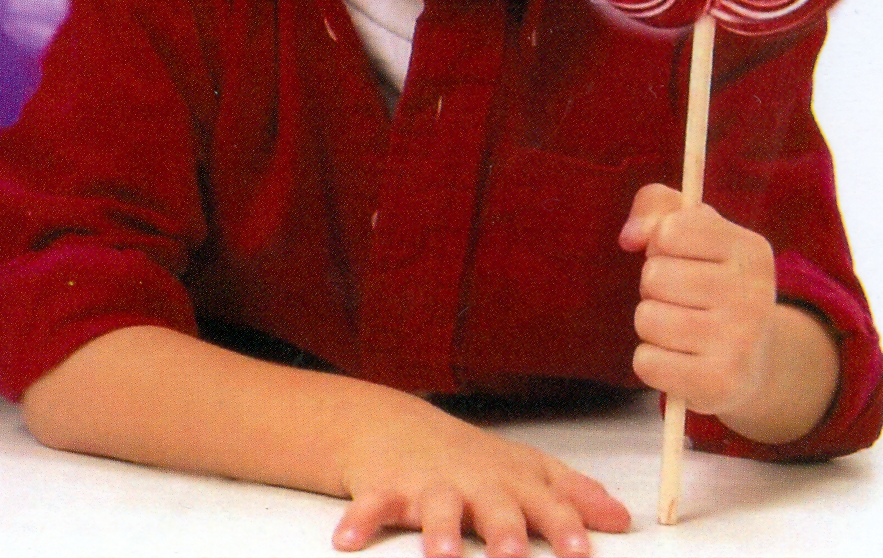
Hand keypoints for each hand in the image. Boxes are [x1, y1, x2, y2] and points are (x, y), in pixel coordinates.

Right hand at [333, 395, 628, 556]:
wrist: (394, 426)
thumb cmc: (471, 460)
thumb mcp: (525, 470)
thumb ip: (571, 495)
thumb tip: (623, 517)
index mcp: (511, 482)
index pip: (545, 503)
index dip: (564, 526)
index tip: (582, 551)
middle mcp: (473, 482)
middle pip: (492, 505)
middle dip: (503, 530)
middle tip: (513, 554)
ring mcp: (428, 484)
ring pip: (434, 506)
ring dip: (438, 529)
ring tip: (443, 553)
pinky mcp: (386, 489)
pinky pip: (370, 505)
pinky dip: (359, 520)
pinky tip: (348, 540)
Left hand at [620, 184, 777, 416]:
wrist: (753, 362)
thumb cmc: (709, 281)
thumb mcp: (692, 229)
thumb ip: (656, 205)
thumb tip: (630, 236)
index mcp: (751, 250)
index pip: (670, 231)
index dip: (660, 244)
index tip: (683, 257)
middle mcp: (755, 295)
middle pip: (654, 276)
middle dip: (655, 288)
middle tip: (684, 299)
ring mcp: (741, 342)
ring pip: (647, 319)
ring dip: (652, 325)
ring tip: (683, 330)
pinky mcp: (721, 383)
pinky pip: (647, 363)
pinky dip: (652, 362)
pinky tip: (682, 361)